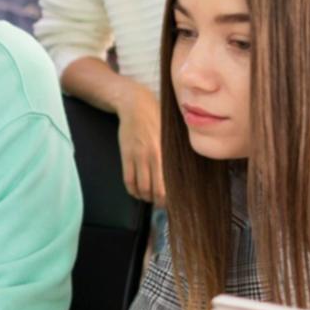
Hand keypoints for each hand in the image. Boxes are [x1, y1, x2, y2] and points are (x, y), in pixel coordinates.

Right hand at [113, 81, 163, 202]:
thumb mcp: (171, 135)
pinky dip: (132, 190)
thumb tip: (184, 172)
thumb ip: (175, 153)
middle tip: (160, 204)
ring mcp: (138, 156)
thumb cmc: (157, 118)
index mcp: (167, 152)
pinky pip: (128, 179)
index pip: (170, 183)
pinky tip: (136, 191)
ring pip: (141, 187)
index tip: (173, 201)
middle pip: (156, 190)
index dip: (171, 197)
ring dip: (145, 197)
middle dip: (158, 202)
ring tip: (148, 197)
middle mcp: (153, 156)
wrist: (136, 105)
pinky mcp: (126, 155)